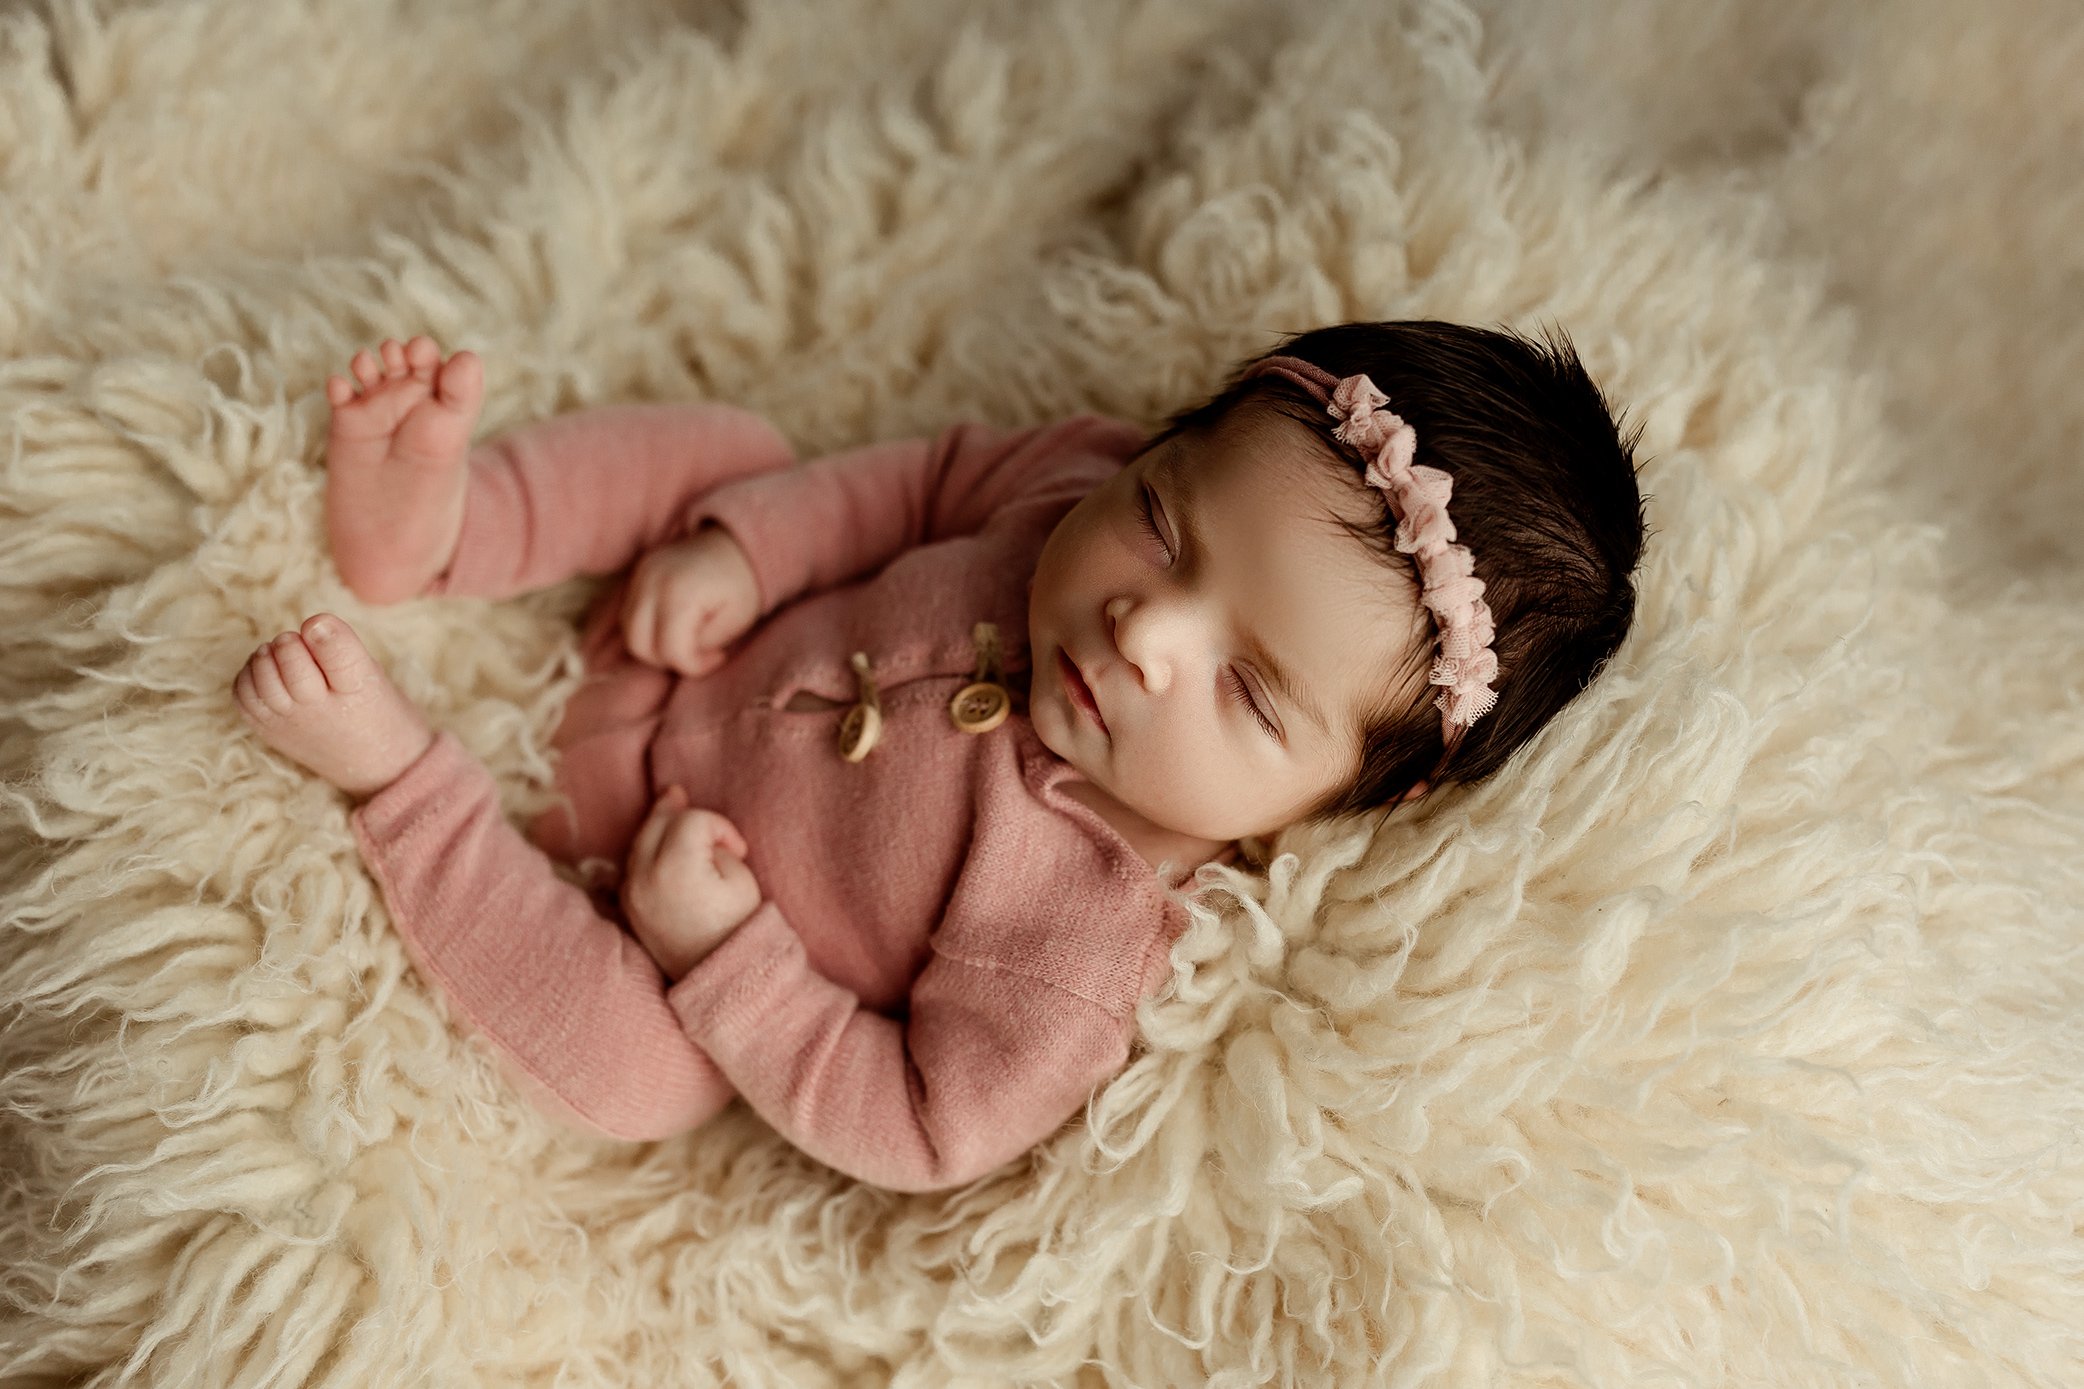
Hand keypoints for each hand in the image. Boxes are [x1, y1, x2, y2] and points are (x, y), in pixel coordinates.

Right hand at [619, 526, 760, 676]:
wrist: (736, 544)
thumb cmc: (742, 585)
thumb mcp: (734, 622)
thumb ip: (702, 645)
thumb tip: (679, 657)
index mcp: (680, 594)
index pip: (670, 651)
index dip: (693, 666)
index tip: (718, 657)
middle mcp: (652, 582)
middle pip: (639, 645)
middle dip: (668, 660)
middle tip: (699, 653)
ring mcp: (640, 575)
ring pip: (629, 632)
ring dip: (655, 646)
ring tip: (688, 640)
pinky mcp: (637, 573)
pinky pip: (629, 614)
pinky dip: (647, 629)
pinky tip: (675, 626)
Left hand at [620, 786, 761, 978]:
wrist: (718, 976)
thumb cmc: (737, 927)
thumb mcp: (740, 879)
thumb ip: (716, 847)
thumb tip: (699, 837)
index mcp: (675, 867)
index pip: (692, 820)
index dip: (720, 826)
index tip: (740, 850)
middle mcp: (644, 877)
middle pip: (655, 824)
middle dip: (673, 809)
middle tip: (679, 793)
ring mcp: (631, 893)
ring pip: (639, 842)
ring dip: (656, 825)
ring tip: (669, 806)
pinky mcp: (629, 908)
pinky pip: (633, 864)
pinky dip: (646, 849)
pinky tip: (659, 842)